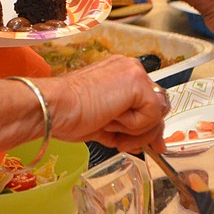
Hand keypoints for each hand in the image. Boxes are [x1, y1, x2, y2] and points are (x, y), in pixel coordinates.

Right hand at [44, 55, 170, 153]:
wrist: (56, 108)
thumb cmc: (69, 115)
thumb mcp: (105, 121)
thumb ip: (128, 126)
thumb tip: (150, 141)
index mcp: (120, 74)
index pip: (148, 101)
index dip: (148, 125)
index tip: (143, 142)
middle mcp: (130, 69)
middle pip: (157, 107)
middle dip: (148, 132)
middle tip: (132, 145)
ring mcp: (135, 73)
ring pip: (156, 114)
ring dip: (135, 132)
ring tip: (109, 128)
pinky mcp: (138, 83)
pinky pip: (151, 117)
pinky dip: (133, 127)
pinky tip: (110, 120)